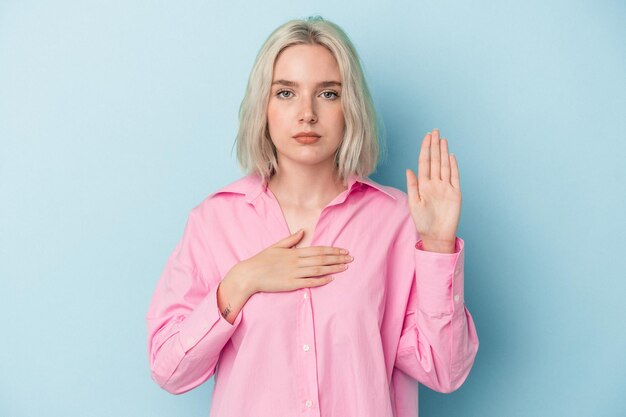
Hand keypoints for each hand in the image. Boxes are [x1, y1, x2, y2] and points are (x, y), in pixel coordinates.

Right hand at [229, 230, 352, 294]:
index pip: (318, 249)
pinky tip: (331, 279)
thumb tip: (302, 231)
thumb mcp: (276, 246)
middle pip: (321, 259)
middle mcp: (296, 261)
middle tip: (351, 258)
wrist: (249, 274)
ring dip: (333, 268)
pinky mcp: (291, 284)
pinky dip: (321, 280)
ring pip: (318, 270)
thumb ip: (291, 239)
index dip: (332, 250)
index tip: (344, 250)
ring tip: (345, 267)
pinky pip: (309, 282)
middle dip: (337, 258)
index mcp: (294, 252)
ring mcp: (294, 273)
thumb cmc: (261, 260)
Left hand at [405, 128, 461, 252]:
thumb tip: (408, 169)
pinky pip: (455, 177)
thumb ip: (412, 185)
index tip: (426, 137)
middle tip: (434, 131)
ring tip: (442, 139)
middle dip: (434, 145)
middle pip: (435, 160)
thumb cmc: (423, 222)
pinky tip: (451, 156)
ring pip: (445, 165)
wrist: (436, 236)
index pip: (424, 162)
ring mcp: (446, 187)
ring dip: (443, 152)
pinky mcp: (455, 193)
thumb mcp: (413, 203)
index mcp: (423, 185)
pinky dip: (454, 166)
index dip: (425, 149)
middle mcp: (435, 184)